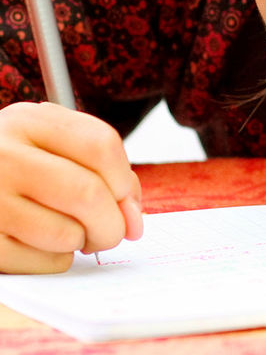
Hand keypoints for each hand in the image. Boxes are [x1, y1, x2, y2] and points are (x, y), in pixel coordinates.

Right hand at [0, 102, 142, 272]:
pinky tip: (44, 243)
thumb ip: (101, 168)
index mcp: (28, 120)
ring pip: (67, 233)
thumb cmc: (17, 163)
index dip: (125, 177)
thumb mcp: (51, 143)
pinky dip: (58, 259)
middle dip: (113, 221)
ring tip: (73, 231)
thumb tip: (134, 220)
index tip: (125, 195)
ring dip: (84, 241)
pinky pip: (43, 262)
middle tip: (112, 230)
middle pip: (88, 193)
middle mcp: (2, 155)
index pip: (101, 144)